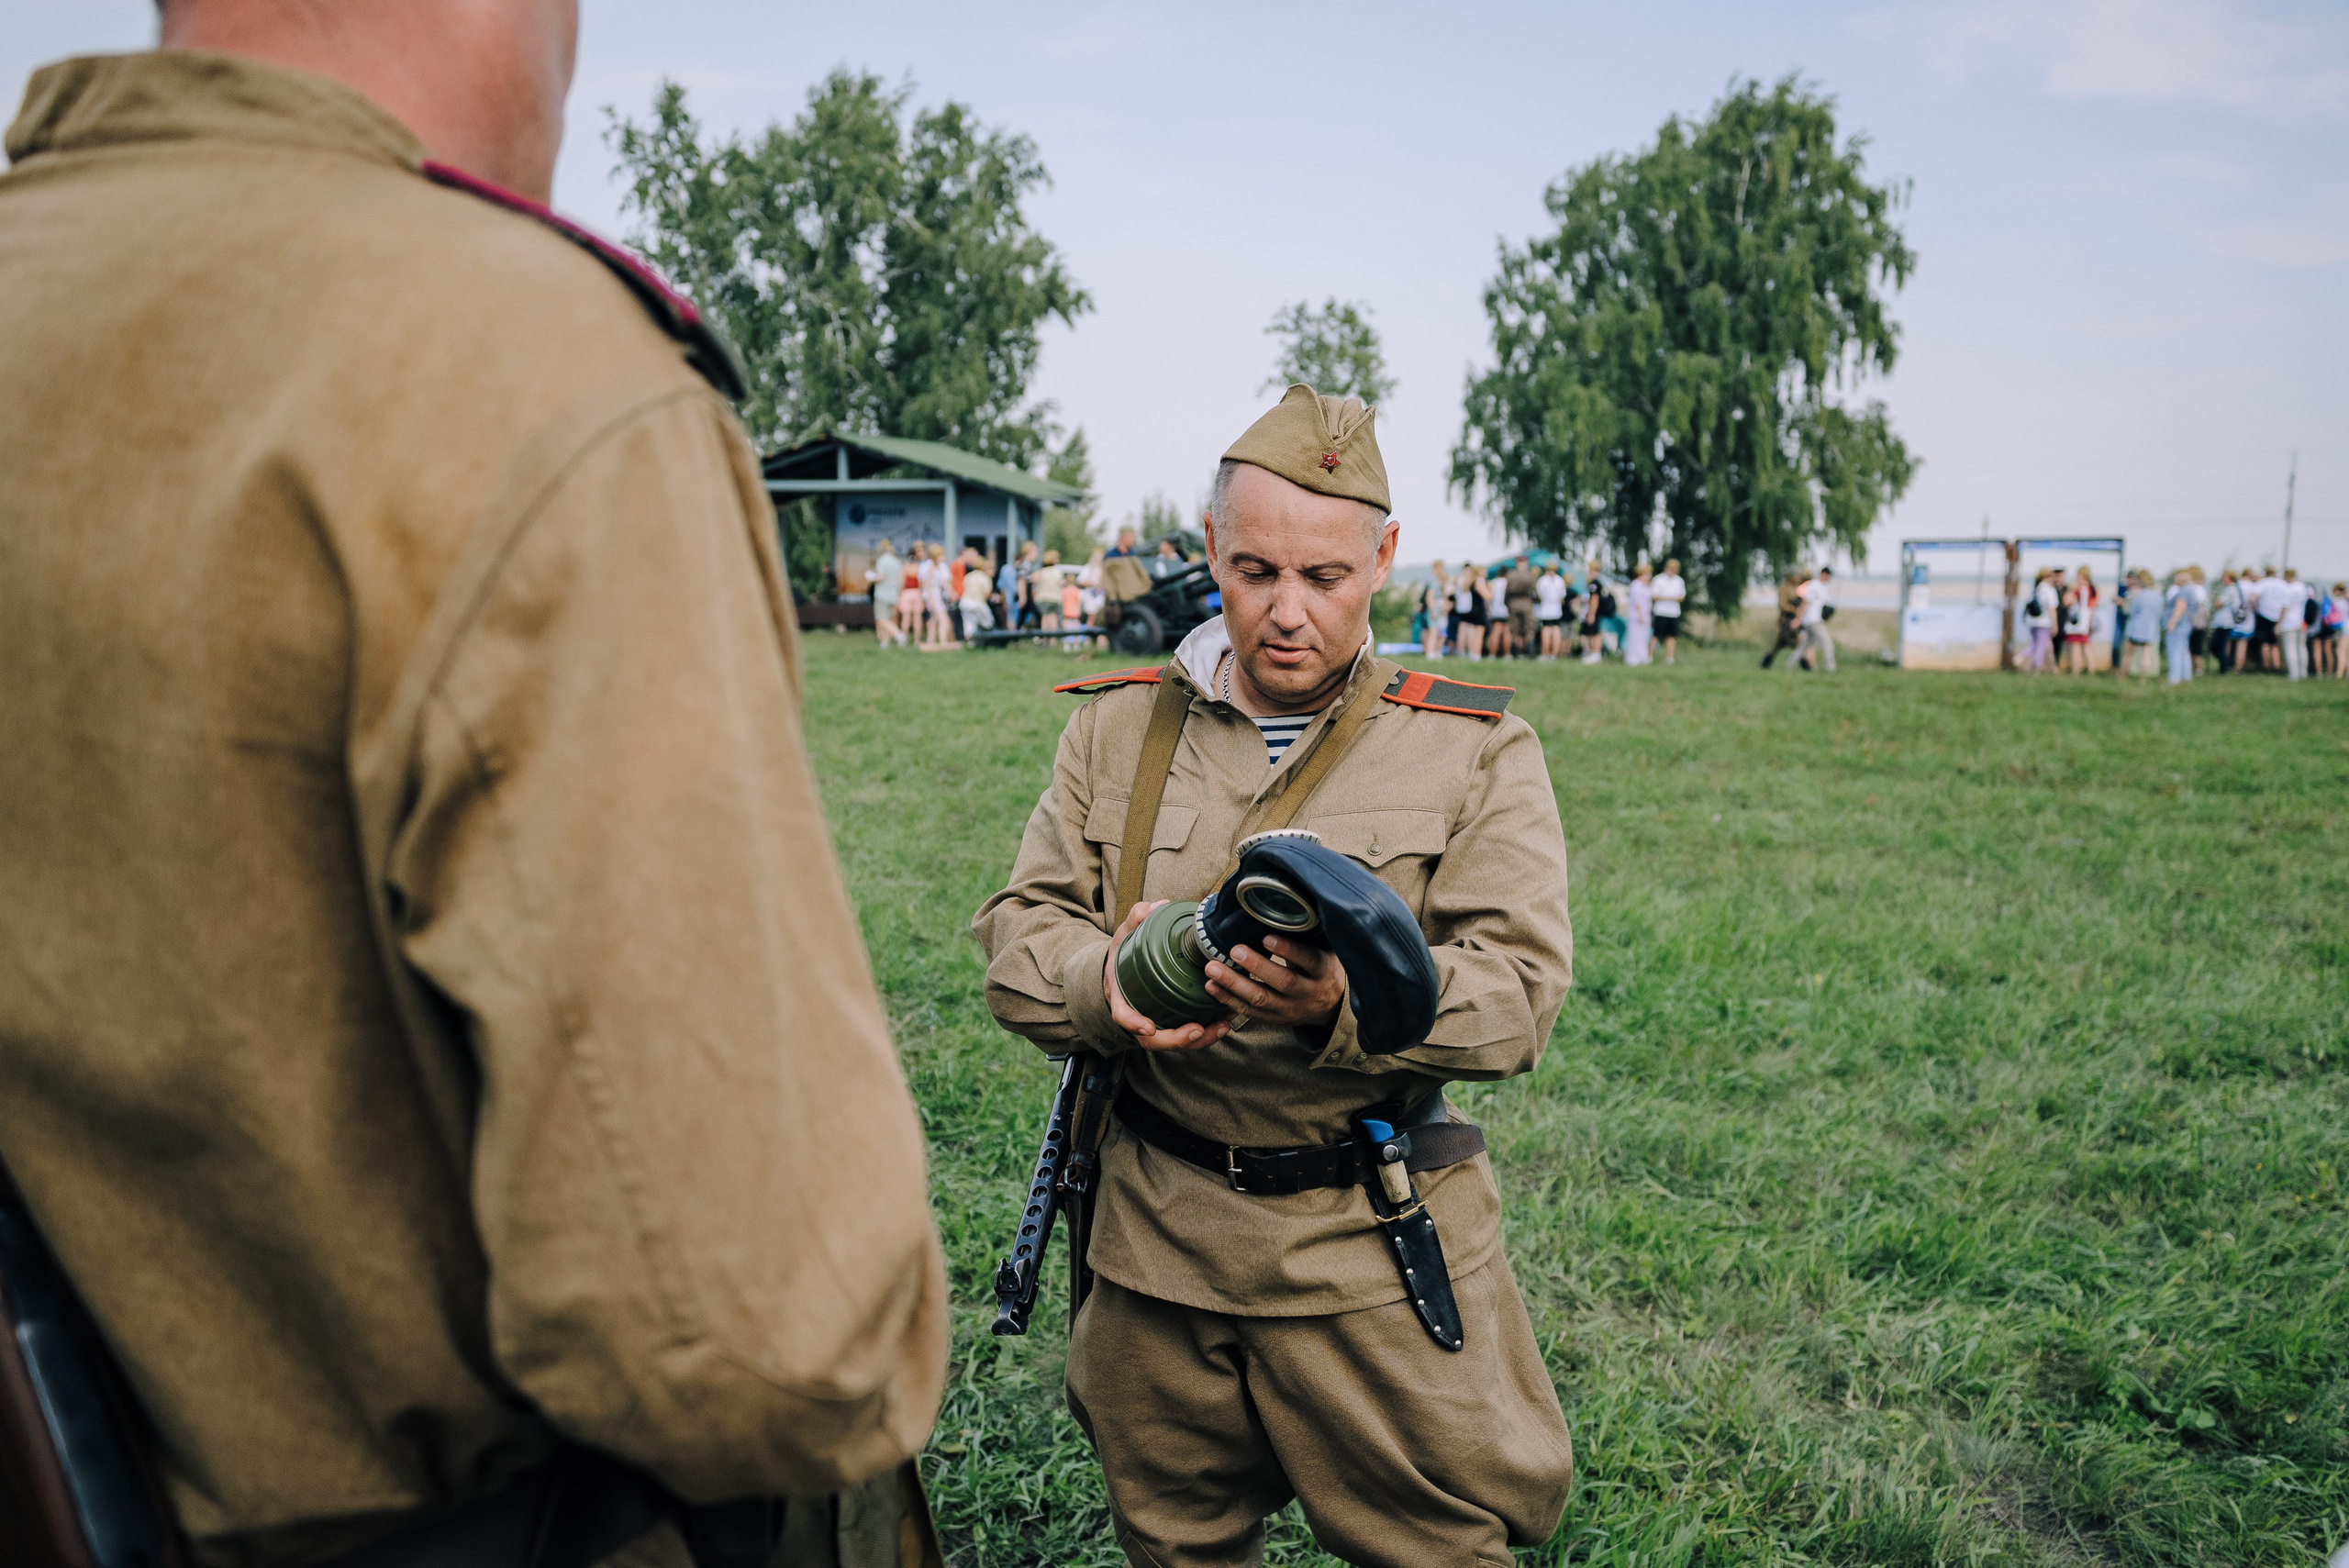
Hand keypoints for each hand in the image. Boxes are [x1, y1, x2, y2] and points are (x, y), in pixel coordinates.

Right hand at [1105, 901, 1231, 1051]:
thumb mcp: (1124, 935)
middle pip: (1152, 1039)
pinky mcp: (1171, 1023)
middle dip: (1176, 1039)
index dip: (1133, 1023)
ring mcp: (1154, 1022)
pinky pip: (1187, 1036)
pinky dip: (1206, 1034)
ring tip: (1221, 1027)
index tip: (1149, 1027)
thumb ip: (1136, 919)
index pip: (1122, 1014)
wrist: (1122, 970)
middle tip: (1197, 1029)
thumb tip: (1156, 906)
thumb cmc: (1124, 955)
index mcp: (1121, 995)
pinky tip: (1226, 1022)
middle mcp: (1136, 1015)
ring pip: (1173, 1042)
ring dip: (1198, 1040)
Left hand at [1204, 934, 1345, 1031]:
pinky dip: (1228, 999)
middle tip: (1235, 951)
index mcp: (1322, 971)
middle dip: (1257, 966)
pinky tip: (1211, 986)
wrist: (1333, 1007)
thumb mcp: (1326, 951)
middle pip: (1283, 982)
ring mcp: (1290, 1008)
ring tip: (1213, 968)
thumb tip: (1283, 907)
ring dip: (1234, 984)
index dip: (1289, 950)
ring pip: (1261, 999)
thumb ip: (1308, 937)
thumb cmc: (1323, 970)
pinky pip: (1249, 1011)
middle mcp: (1307, 992)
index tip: (1267, 937)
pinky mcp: (1274, 1018)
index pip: (1308, 959)